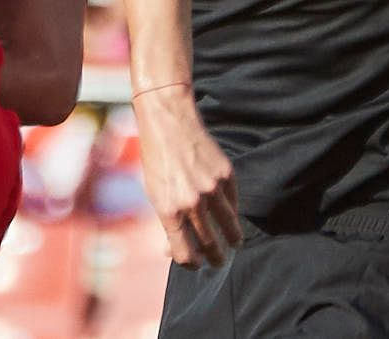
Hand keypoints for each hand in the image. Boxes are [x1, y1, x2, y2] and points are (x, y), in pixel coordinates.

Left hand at [130, 85, 242, 267]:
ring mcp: (212, 188)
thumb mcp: (154, 194)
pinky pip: (233, 202)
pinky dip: (232, 211)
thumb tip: (171, 250)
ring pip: (230, 226)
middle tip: (218, 261)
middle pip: (210, 244)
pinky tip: (230, 213)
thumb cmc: (157, 159)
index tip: (197, 264)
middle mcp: (192, 203)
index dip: (192, 264)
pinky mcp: (227, 174)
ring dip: (232, 239)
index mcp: (169, 210)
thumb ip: (166, 222)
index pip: (186, 253)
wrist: (169, 123)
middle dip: (216, 258)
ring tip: (234, 243)